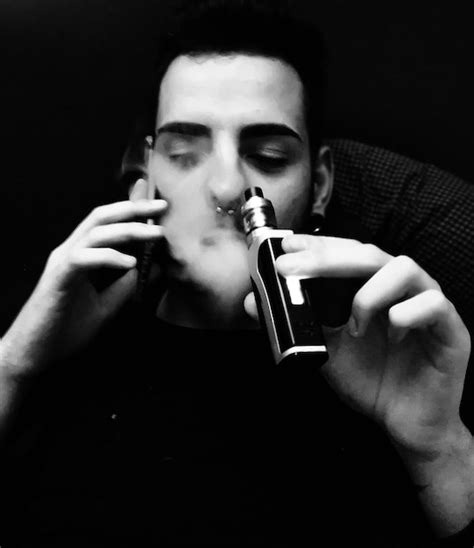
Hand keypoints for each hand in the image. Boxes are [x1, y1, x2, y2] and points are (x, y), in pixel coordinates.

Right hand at [0, 198, 166, 375]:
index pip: (107, 223)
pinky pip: (83, 258)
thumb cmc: (66, 329)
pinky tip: (130, 263)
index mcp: (81, 255)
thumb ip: (125, 287)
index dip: (133, 212)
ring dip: (129, 230)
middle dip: (134, 209)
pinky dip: (109, 257)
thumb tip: (152, 268)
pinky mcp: (58, 278)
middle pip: (102, 217)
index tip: (160, 209)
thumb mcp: (105, 306)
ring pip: (95, 232)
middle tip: (162, 206)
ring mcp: (62, 262)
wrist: (36, 354)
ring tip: (156, 233)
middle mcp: (70, 252)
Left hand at [245, 234, 470, 457]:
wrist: (403, 423)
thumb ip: (296, 323)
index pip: (346, 253)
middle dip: (328, 257)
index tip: (287, 246)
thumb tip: (254, 301)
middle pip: (369, 254)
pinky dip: (406, 314)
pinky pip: (435, 304)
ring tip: (354, 323)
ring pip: (404, 268)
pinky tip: (390, 334)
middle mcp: (399, 289)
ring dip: (369, 291)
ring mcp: (427, 305)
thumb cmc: (369, 379)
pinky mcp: (451, 329)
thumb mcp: (324, 350)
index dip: (318, 245)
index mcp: (372, 288)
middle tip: (293, 266)